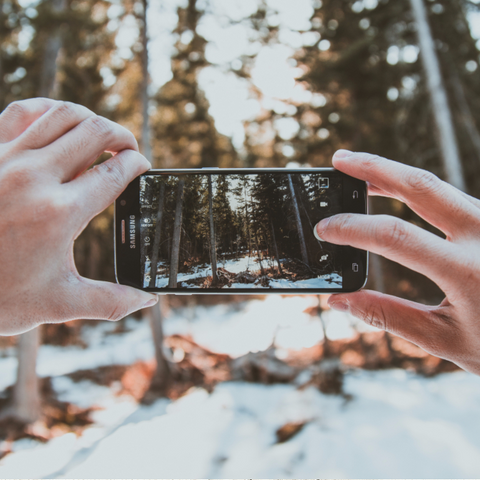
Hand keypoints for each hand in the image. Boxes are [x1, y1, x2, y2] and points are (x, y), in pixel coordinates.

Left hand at [0, 98, 156, 334]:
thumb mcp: (59, 304)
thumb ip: (111, 302)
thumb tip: (147, 301)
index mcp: (59, 213)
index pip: (114, 172)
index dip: (137, 164)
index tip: (143, 166)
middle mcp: (34, 178)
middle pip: (95, 133)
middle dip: (122, 136)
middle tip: (129, 149)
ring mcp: (6, 160)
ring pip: (62, 115)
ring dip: (91, 120)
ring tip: (101, 134)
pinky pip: (21, 112)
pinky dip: (48, 109)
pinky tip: (59, 121)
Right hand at [315, 150, 479, 373]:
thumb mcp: (444, 340)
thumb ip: (387, 316)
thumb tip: (340, 300)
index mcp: (468, 271)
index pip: (395, 236)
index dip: (353, 228)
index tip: (325, 228)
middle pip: (421, 185)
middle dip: (374, 168)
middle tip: (340, 160)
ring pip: (438, 185)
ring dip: (394, 174)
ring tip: (360, 173)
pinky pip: (451, 197)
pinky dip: (416, 190)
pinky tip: (396, 192)